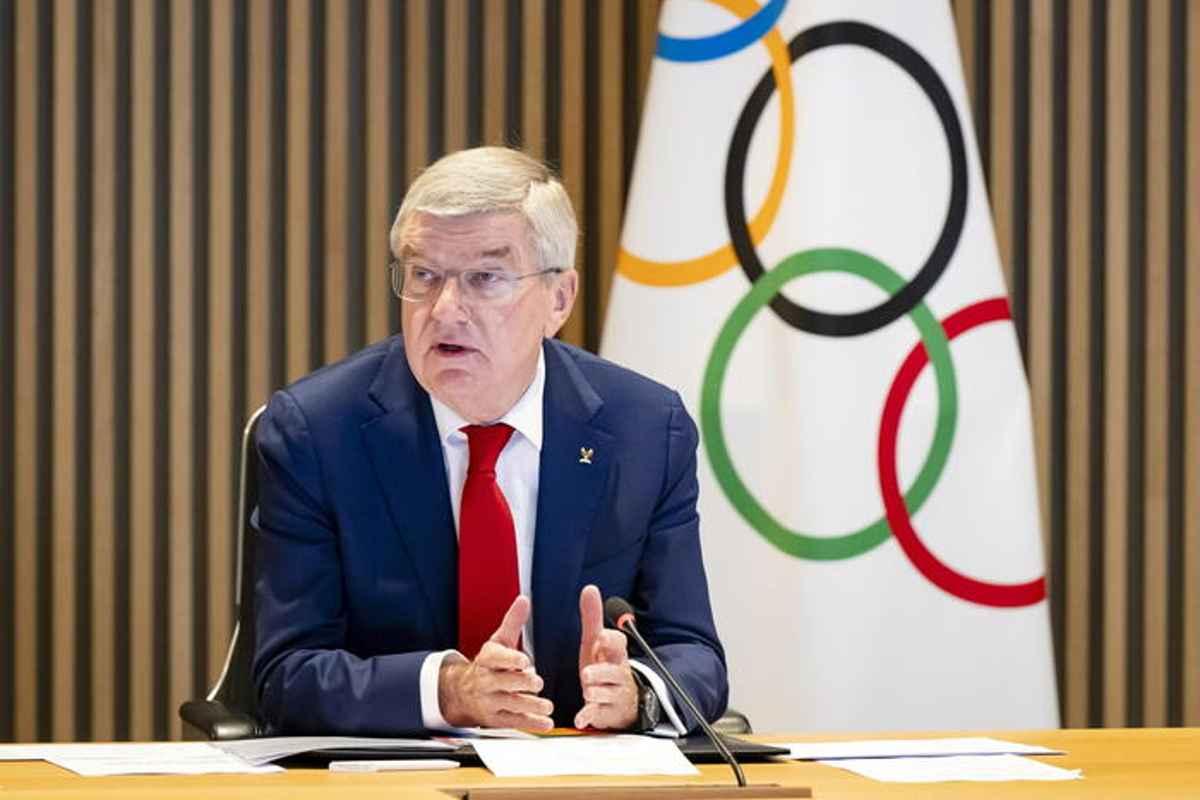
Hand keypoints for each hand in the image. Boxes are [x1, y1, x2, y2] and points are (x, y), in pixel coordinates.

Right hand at [438, 595, 553, 730]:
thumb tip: (524, 599)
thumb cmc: (488, 664)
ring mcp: (490, 701)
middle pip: (504, 682)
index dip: (510, 660)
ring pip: (510, 704)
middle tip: (537, 682)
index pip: (496, 658)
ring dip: (530, 706)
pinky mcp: (495, 719)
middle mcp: (486, 680)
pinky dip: (531, 724)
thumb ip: (513, 622)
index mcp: (487, 659)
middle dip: (521, 683)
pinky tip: (546, 723)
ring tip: (548, 706)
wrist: (461, 692)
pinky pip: (514, 722)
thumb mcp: (498, 641)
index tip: (524, 661)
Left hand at [574, 584, 637, 729]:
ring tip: (587, 691)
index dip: (611, 641)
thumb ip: (593, 618)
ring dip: (596, 692)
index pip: (619, 645)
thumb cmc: (605, 666)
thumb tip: (590, 588)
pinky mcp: (606, 713)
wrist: (623, 700)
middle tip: (587, 673)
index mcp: (615, 654)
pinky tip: (580, 718)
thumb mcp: (598, 643)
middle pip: (615, 671)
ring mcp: (613, 695)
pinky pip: (598, 715)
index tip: (602, 637)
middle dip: (602, 671)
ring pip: (607, 693)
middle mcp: (617, 674)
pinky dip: (590, 716)